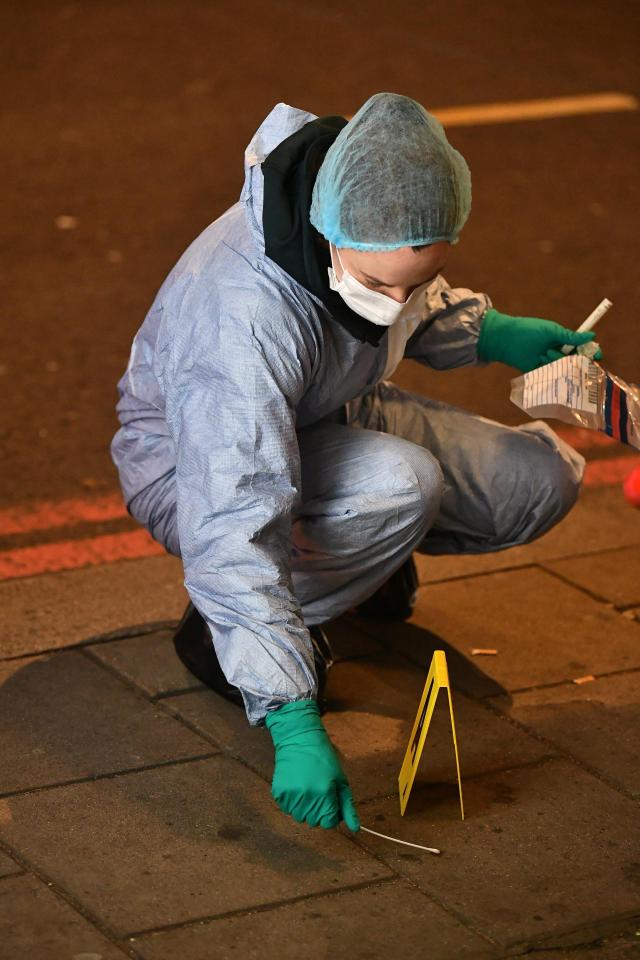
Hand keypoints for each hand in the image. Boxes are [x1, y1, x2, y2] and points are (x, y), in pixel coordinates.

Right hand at [265, 699, 359, 830]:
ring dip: (304, 807)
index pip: (329, 822)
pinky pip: (286, 809)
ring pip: (299, 817)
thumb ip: (348, 807)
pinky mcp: (279, 793)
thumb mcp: (341, 780)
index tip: (329, 800)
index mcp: (325, 793)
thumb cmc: (324, 758)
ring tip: (306, 787)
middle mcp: (308, 797)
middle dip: (318, 810)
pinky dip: (291, 802)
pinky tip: (296, 785)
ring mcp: (292, 795)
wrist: (299, 739)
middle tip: (317, 790)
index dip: (331, 813)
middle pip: (314, 822)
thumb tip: (355, 829)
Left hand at [477, 308, 602, 371]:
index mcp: (562, 340)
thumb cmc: (528, 330)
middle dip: (575, 360)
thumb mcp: (551, 332)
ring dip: (557, 362)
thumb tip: (592, 336)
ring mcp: (547, 363)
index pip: (581, 348)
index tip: (597, 356)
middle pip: (575, 361)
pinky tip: (546, 367)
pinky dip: (550, 373)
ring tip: (544, 353)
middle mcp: (556, 352)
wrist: (505, 339)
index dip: (590, 352)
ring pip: (563, 369)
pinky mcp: (538, 373)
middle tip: (570, 358)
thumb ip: (570, 337)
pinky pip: (550, 376)